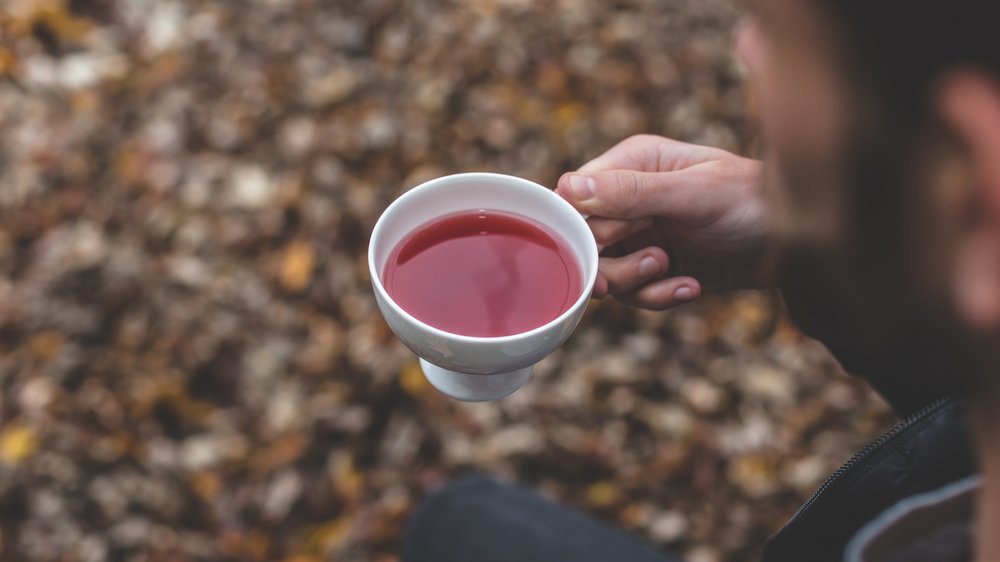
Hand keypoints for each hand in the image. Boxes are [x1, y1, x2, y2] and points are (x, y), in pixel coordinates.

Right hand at [556, 135, 766, 309]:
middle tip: (655, 260)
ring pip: (606, 271)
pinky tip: (689, 287)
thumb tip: (570, 187)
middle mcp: (631, 199)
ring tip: (672, 270)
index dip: (582, 226)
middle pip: (585, 240)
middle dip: (613, 260)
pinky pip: (634, 293)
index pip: (576, 196)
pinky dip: (658, 297)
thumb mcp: (694, 193)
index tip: (603, 246)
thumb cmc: (755, 201)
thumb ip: (633, 191)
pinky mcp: (660, 268)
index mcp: (633, 164)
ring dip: (636, 281)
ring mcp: (644, 235)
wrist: (800, 244)